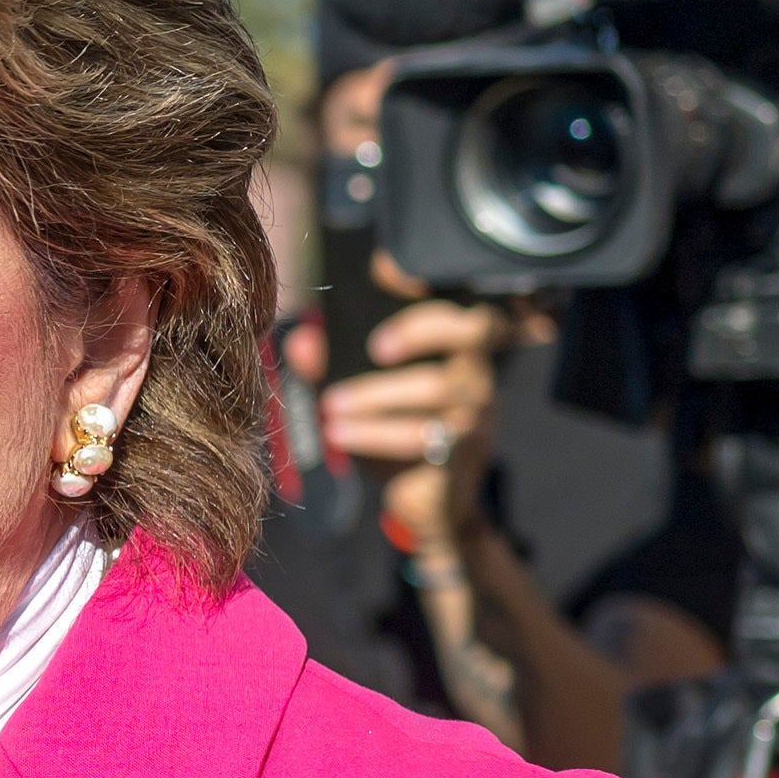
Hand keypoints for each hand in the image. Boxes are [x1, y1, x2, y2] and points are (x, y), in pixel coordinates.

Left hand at [316, 299, 502, 557]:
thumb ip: (331, 366)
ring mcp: (477, 414)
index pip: (461, 305)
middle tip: (376, 347)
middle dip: (424, 328)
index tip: (386, 271)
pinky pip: (425, 437)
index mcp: (457, 353)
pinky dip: (374, 434)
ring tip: (331, 408)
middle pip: (476, 330)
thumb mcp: (360, 399)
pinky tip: (339, 436)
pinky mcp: (463, 453)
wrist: (427, 507)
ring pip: (438, 388)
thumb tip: (301, 340)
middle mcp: (477, 376)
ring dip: (375, 395)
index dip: (431, 284)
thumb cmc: (395, 439)